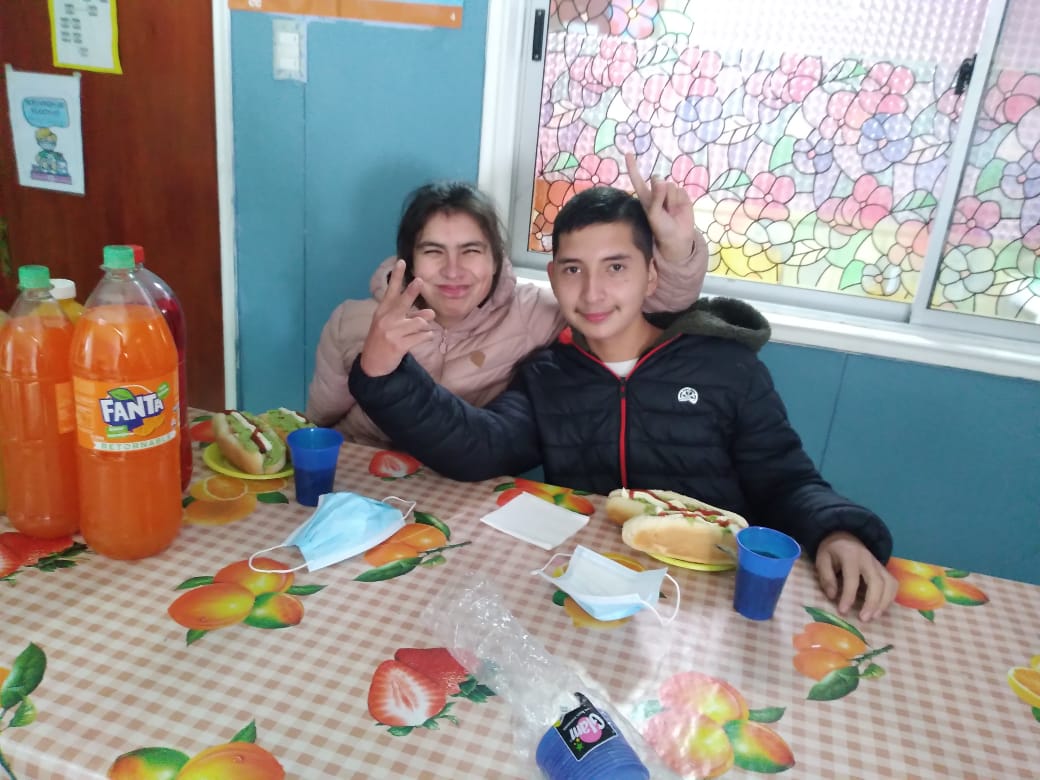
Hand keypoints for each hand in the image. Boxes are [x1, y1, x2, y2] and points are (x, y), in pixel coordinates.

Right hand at [358, 259, 435, 376]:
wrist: (373, 364)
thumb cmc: (384, 339)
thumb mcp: (390, 324)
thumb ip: (408, 316)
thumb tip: (430, 313)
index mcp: (382, 311)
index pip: (390, 291)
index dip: (397, 277)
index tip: (401, 262)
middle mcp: (386, 320)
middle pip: (402, 303)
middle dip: (411, 291)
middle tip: (420, 281)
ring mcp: (392, 332)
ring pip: (418, 322)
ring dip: (425, 324)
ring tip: (425, 327)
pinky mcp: (399, 345)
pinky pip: (421, 337)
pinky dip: (427, 336)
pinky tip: (426, 336)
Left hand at [626, 152, 696, 264]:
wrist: (678, 237)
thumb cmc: (661, 229)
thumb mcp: (654, 215)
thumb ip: (656, 197)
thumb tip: (659, 178)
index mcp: (646, 197)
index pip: (638, 179)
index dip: (633, 167)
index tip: (627, 154)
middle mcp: (657, 192)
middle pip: (659, 181)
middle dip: (662, 193)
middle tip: (664, 210)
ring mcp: (670, 193)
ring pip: (670, 186)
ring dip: (671, 200)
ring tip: (671, 212)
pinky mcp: (682, 195)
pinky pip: (680, 191)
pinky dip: (680, 200)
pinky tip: (679, 209)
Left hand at [814, 531, 897, 622]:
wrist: (845, 535)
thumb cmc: (832, 550)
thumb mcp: (822, 559)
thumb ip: (826, 577)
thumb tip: (833, 596)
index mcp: (851, 556)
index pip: (852, 578)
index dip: (848, 596)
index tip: (843, 611)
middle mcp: (869, 559)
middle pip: (877, 582)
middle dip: (872, 602)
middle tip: (864, 619)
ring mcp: (879, 564)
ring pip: (889, 584)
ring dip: (884, 603)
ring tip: (873, 617)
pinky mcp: (884, 569)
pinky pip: (893, 584)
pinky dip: (890, 598)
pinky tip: (881, 609)